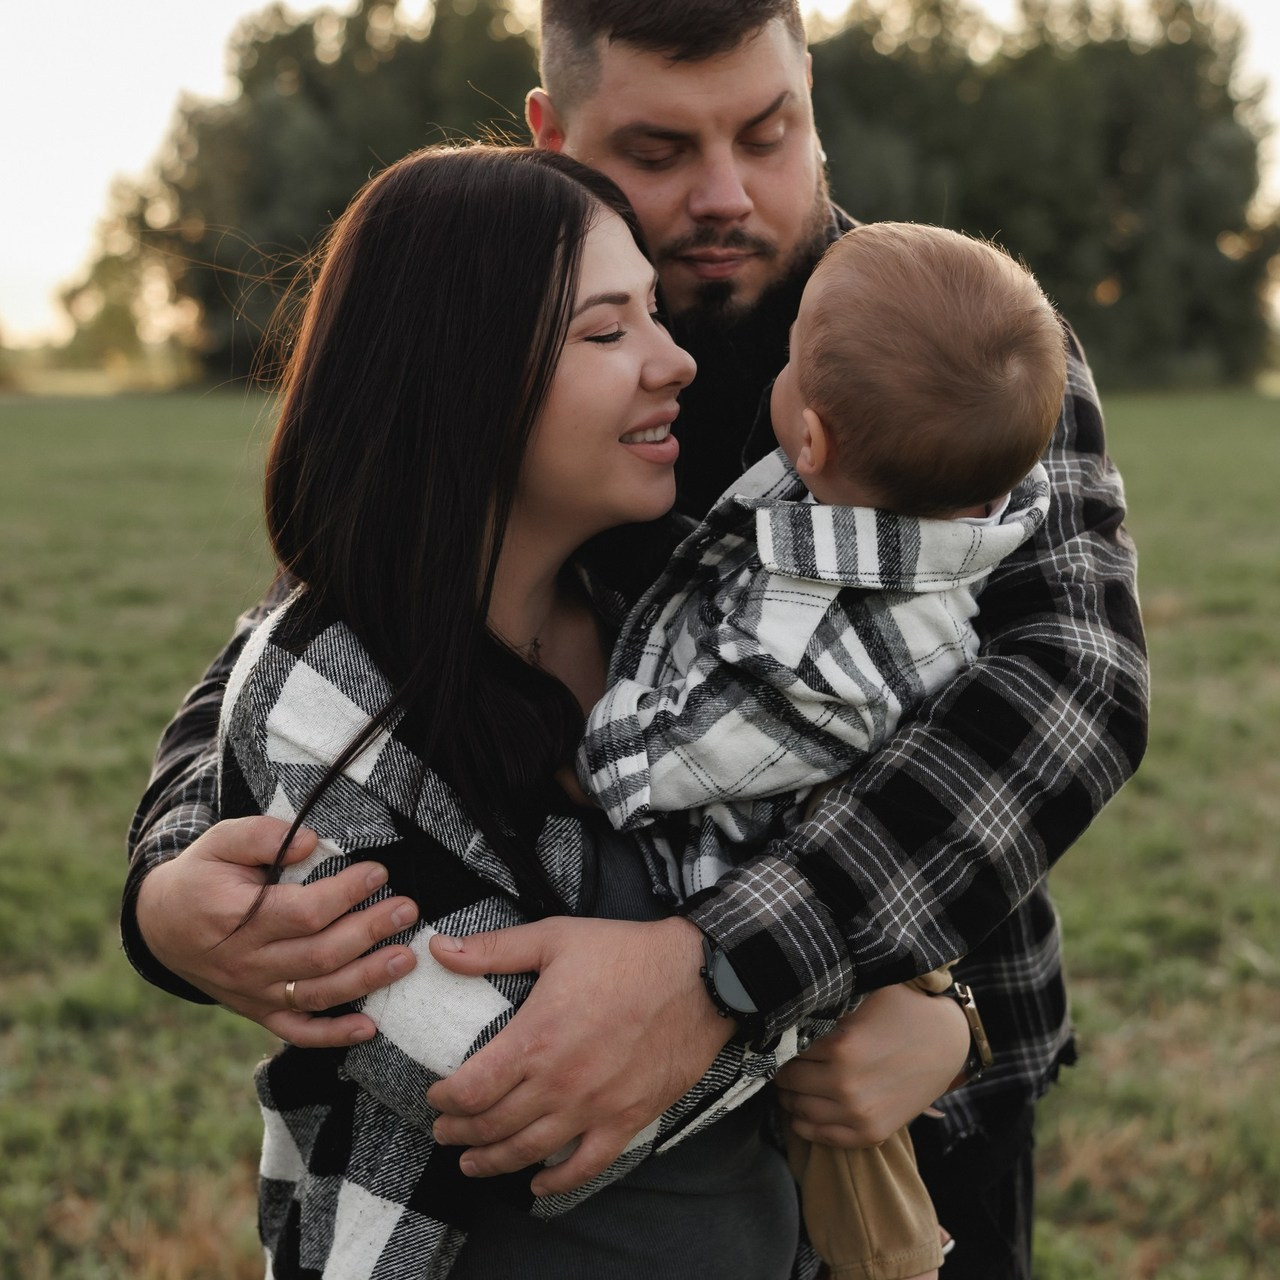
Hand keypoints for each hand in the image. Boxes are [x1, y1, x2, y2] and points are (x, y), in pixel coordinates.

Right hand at [135, 815, 419, 1046]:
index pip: (302, 912)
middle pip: (319, 955)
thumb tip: (311, 842)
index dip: (345, 894)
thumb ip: (262, 836)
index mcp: (234, 918)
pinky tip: (368, 1028)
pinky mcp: (257, 1011)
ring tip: (405, 958)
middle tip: (408, 910)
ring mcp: (252, 993)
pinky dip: (332, 1035)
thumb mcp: (219, 842)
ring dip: (366, 979)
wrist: (160, 926)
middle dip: (369, 932)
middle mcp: (245, 962)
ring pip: (317, 993)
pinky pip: (296, 1030)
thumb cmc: (201, 876)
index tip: (378, 873)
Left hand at [425, 915, 732, 1195]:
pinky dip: (557, 1181)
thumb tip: (439, 949)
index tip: (435, 1097)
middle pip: (493, 1125)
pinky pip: (585, 1165)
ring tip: (472, 1162)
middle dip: (460, 1133)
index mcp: (536, 1039)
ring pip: (529, 1151)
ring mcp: (594, 1107)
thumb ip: (493, 949)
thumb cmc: (625, 954)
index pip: (471, 1088)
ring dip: (493, 1162)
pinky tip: (538, 1184)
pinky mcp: (627, 1119)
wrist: (697, 976)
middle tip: (445, 1132)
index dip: (444, 1100)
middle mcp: (559, 1082)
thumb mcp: (554, 938)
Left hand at [775, 982, 968, 1146]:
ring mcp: (857, 1113)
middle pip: (789, 1081)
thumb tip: (788, 1003)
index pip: (787, 1049)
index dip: (782, 1042)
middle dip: (783, 1070)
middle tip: (782, 1061)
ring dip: (788, 1097)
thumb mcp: (863, 996)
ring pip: (799, 1110)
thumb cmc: (903, 1011)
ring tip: (790, 1085)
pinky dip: (804, 1126)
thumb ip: (827, 1002)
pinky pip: (821, 1137)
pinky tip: (800, 1112)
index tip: (779, 1038)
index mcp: (840, 1046)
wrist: (947, 1043)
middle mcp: (844, 1084)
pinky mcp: (871, 1133)